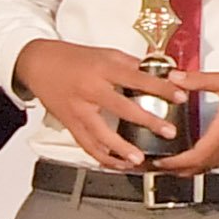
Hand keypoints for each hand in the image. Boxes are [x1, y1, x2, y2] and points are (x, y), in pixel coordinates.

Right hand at [17, 37, 196, 168]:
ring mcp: (78, 109)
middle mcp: (91, 90)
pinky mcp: (69, 123)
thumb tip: (161, 72)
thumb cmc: (75, 57)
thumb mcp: (106, 54)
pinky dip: (102, 157)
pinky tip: (117, 164)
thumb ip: (133, 65)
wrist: (37, 64)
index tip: (181, 96)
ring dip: (120, 149)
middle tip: (168, 132)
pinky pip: (86, 144)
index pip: (138, 79)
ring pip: (100, 134)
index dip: (161, 88)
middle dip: (148, 121)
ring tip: (138, 159)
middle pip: (122, 108)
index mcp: (104, 70)